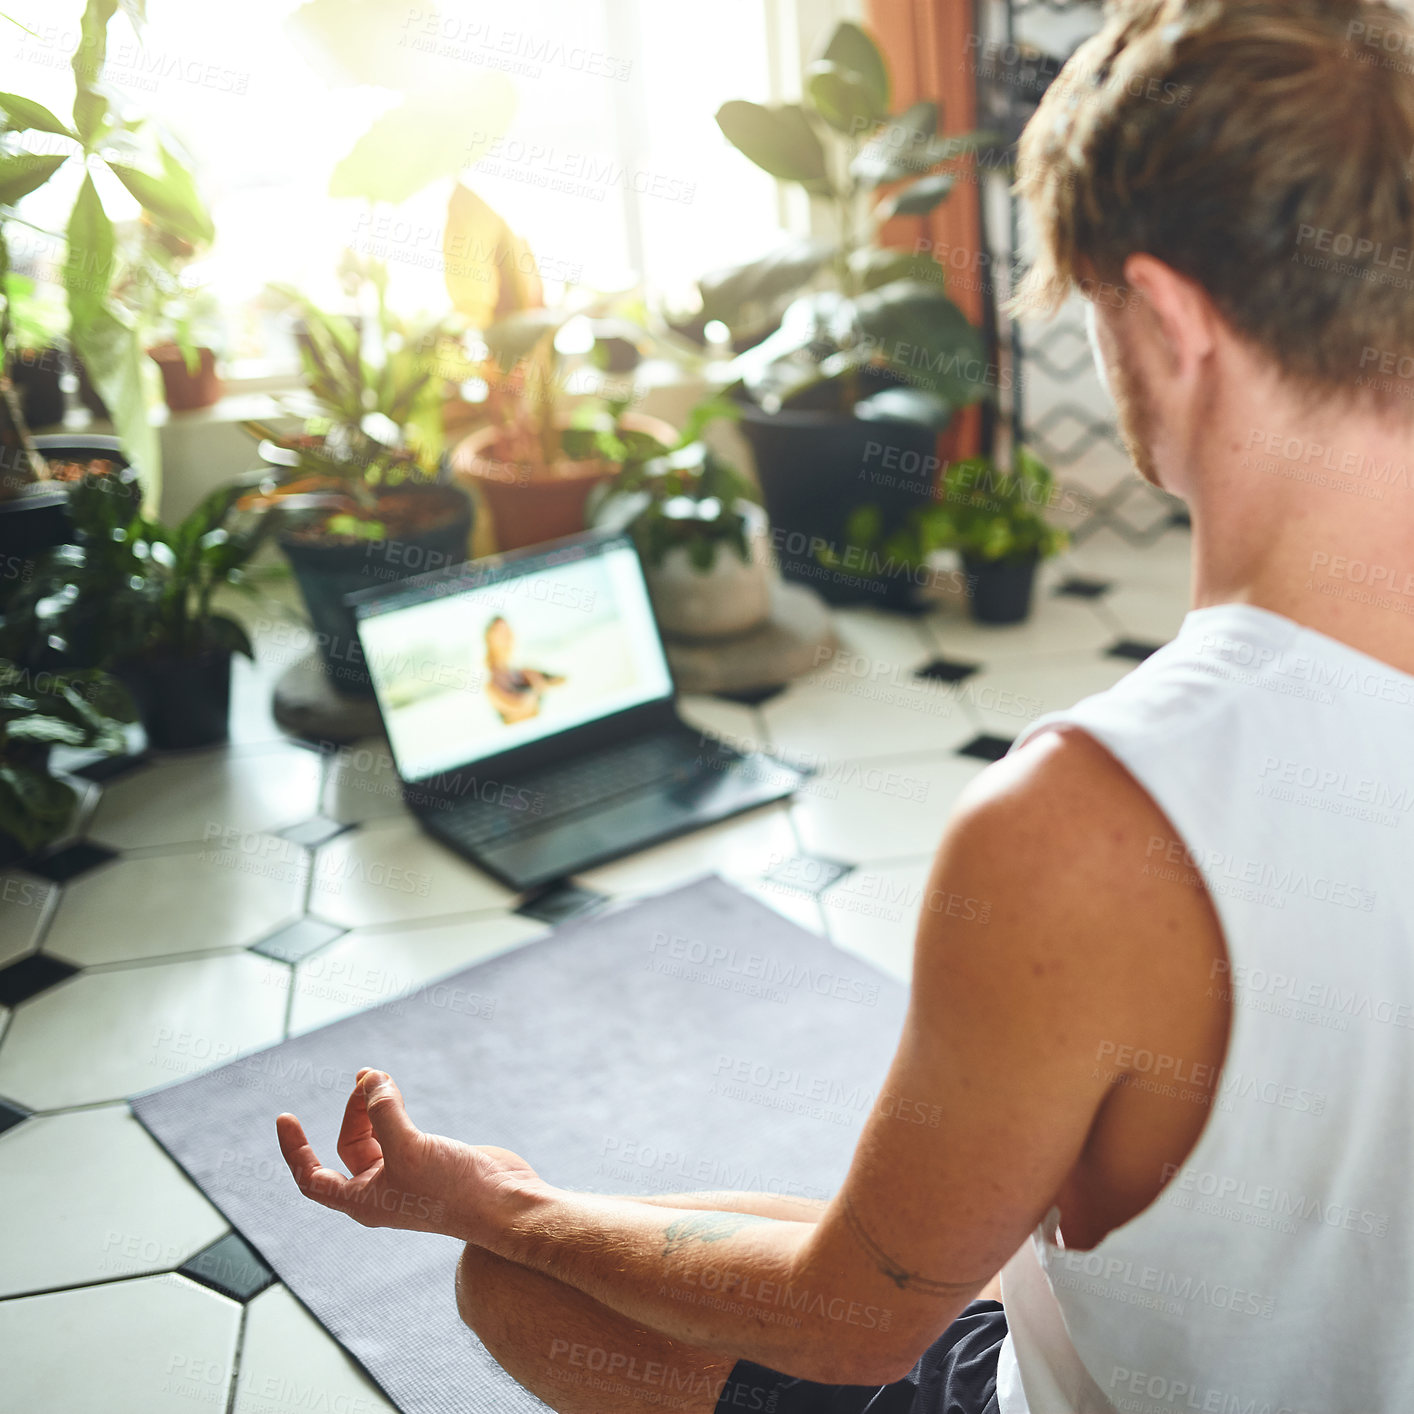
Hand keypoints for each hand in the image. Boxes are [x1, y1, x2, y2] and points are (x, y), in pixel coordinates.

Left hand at [276, 1068, 542, 1240]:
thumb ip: (384, 1113)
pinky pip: (399, 1131)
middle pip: (349, 1146)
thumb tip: (370, 1081)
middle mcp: (381, 1191)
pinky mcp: (430, 1161)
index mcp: (363, 1201)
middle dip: (352, 1110)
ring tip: (378, 1075)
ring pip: (375, 1136)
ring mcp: (407, 1176)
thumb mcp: (409, 1148)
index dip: (294, 1149)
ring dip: (372, 1105)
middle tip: (369, 1078)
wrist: (503, 1202)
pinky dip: (393, 1108)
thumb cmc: (452, 1189)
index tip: (285, 1117)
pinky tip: (397, 1091)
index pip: (312, 1178)